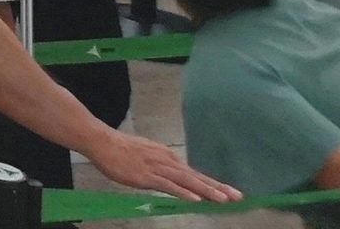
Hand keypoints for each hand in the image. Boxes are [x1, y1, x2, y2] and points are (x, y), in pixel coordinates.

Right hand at [85, 130, 235, 201]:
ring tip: (224, 200)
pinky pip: (168, 186)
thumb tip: (173, 177)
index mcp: (167, 157)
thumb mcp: (146, 155)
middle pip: (196, 176)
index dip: (212, 183)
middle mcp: (167, 161)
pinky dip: (183, 192)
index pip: (194, 173)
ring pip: (187, 181)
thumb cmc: (120, 149)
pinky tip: (195, 199)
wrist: (100, 141)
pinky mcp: (146, 176)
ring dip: (207, 190)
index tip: (230, 192)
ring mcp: (157, 168)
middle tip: (238, 197)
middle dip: (218, 187)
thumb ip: (160, 166)